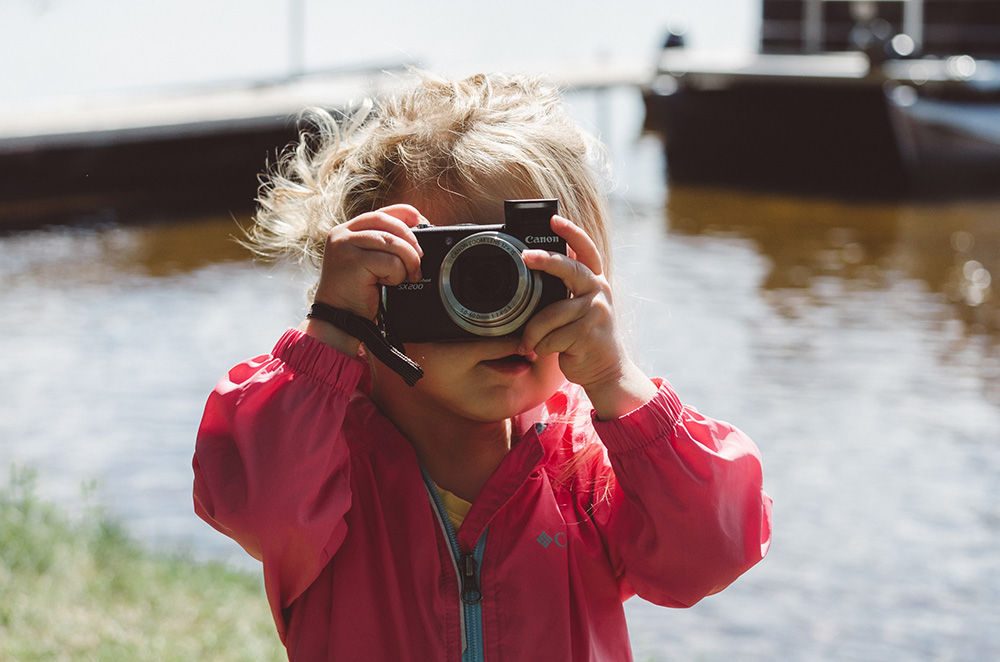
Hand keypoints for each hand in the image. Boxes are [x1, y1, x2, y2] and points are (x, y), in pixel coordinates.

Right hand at [303, 205, 424, 353]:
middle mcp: (343, 234)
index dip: (408, 215)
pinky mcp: (352, 262)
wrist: (340, 319)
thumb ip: (385, 244)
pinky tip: (387, 284)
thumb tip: (419, 233)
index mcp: (349, 230)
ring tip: (404, 277)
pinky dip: (396, 275)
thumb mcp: (371, 261)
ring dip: (407, 262)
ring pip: (393, 243)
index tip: (424, 225)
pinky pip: (390, 262)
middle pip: (390, 224)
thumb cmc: (358, 293)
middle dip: (411, 242)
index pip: (383, 212)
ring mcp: (345, 246)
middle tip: (418, 261)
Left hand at [519, 215, 657, 419]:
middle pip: (569, 269)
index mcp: (595, 281)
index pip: (586, 250)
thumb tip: (538, 269)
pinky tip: (546, 351)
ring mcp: (596, 312)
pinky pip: (551, 337)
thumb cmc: (584, 337)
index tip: (554, 220)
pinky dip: (541, 347)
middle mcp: (598, 291)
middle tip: (526, 256)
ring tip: (530, 343)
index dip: (571, 233)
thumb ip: (567, 290)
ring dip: (533, 333)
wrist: (606, 369)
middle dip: (545, 260)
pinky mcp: (588, 334)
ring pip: (549, 315)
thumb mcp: (580, 307)